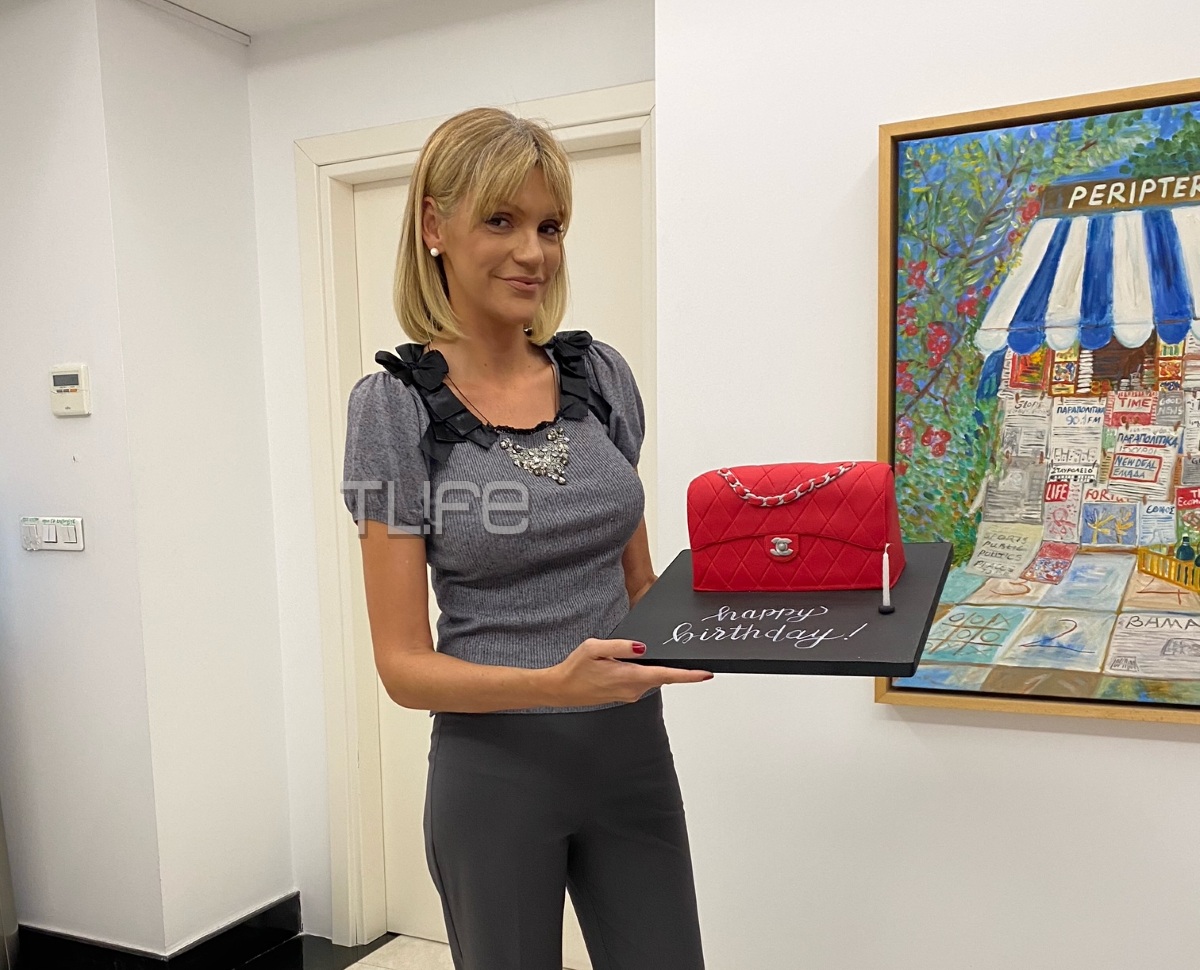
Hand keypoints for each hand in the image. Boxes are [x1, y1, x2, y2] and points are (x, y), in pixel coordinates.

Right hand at [547, 638, 713, 706]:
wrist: (560, 689)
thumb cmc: (575, 668)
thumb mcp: (594, 648)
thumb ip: (620, 646)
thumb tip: (642, 647)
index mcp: (628, 676)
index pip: (665, 676)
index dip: (688, 676)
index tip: (705, 674)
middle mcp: (632, 689)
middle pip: (662, 675)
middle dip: (674, 666)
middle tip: (684, 652)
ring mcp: (629, 694)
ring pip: (651, 678)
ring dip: (655, 667)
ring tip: (645, 653)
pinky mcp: (624, 694)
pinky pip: (641, 681)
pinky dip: (644, 671)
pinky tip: (631, 662)